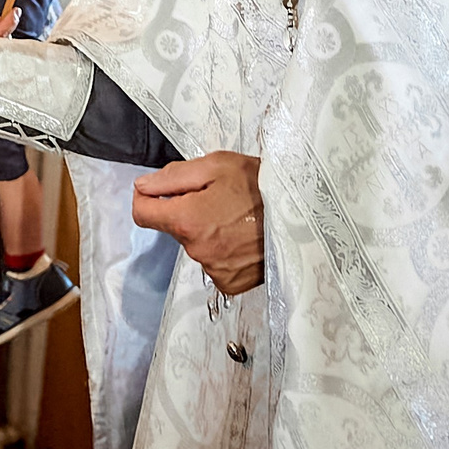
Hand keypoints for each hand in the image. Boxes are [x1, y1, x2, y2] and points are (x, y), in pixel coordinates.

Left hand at [132, 152, 263, 294]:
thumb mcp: (217, 166)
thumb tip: (143, 187)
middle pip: (175, 228)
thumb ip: (172, 177)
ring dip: (209, 232)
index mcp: (187, 220)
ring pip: (197, 245)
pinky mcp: (232, 283)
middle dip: (188, 212)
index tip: (158, 192)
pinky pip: (216, 264)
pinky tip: (245, 238)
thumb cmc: (263, 186)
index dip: (147, 199)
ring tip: (239, 217)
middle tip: (220, 198)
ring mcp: (216, 270)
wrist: (306, 216)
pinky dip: (225, 251)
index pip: (142, 214)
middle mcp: (197, 250)